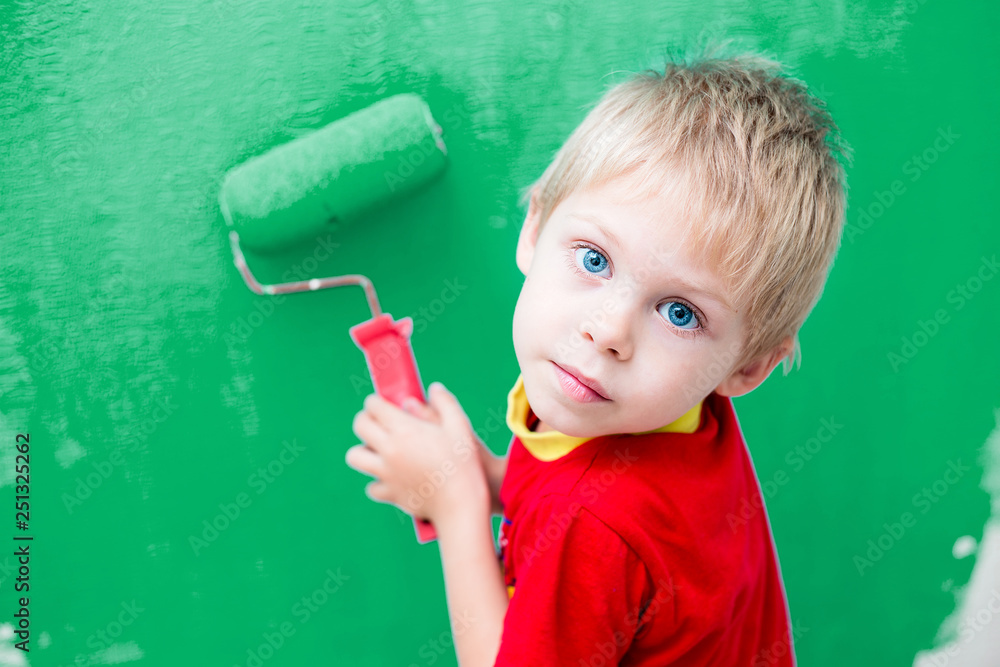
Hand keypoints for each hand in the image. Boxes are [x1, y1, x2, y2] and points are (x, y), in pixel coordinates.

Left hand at [346, 382, 490, 526]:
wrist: (460, 505)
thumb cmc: (463, 464)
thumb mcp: (460, 426)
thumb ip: (445, 403)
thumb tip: (434, 389)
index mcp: (404, 429)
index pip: (374, 406)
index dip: (377, 402)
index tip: (384, 404)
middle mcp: (389, 449)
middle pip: (360, 426)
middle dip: (366, 419)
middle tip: (379, 422)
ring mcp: (385, 473)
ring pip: (355, 456)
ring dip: (364, 450)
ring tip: (380, 450)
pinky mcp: (388, 494)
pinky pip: (371, 486)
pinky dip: (378, 482)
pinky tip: (392, 478)